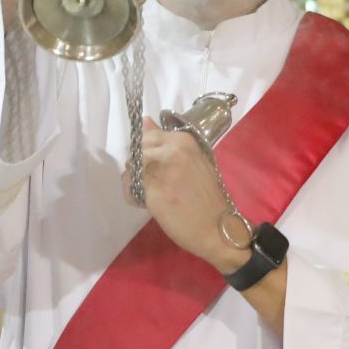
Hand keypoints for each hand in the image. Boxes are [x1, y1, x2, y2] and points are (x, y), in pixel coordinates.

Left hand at [137, 122, 243, 274]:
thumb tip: (145, 120)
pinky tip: (147, 203)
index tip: (156, 165)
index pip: (147, 136)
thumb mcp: (194, 161)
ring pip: (130, 170)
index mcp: (183, 141)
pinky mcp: (154, 194)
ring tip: (150, 193)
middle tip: (153, 181)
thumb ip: (168, 142)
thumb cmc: (208, 196)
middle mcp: (172, 152)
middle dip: (138, 166)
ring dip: (135, 182)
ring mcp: (162, 172)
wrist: (218, 228)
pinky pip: (130, 188)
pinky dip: (133, 196)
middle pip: (136, 151)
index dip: (147, 152)